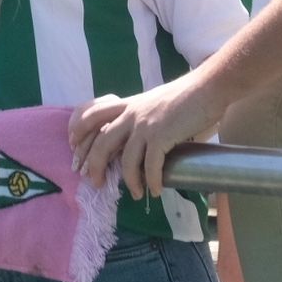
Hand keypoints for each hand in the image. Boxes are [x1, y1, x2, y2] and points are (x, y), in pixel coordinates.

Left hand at [69, 77, 222, 199]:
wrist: (207, 88)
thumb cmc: (184, 98)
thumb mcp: (152, 104)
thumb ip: (141, 120)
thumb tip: (138, 146)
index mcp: (127, 105)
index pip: (90, 114)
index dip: (78, 132)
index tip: (74, 151)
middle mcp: (131, 113)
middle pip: (101, 141)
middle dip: (93, 165)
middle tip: (94, 182)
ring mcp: (145, 124)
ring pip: (125, 159)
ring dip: (129, 181)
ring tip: (134, 193)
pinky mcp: (161, 135)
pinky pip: (149, 165)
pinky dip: (150, 181)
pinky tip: (156, 190)